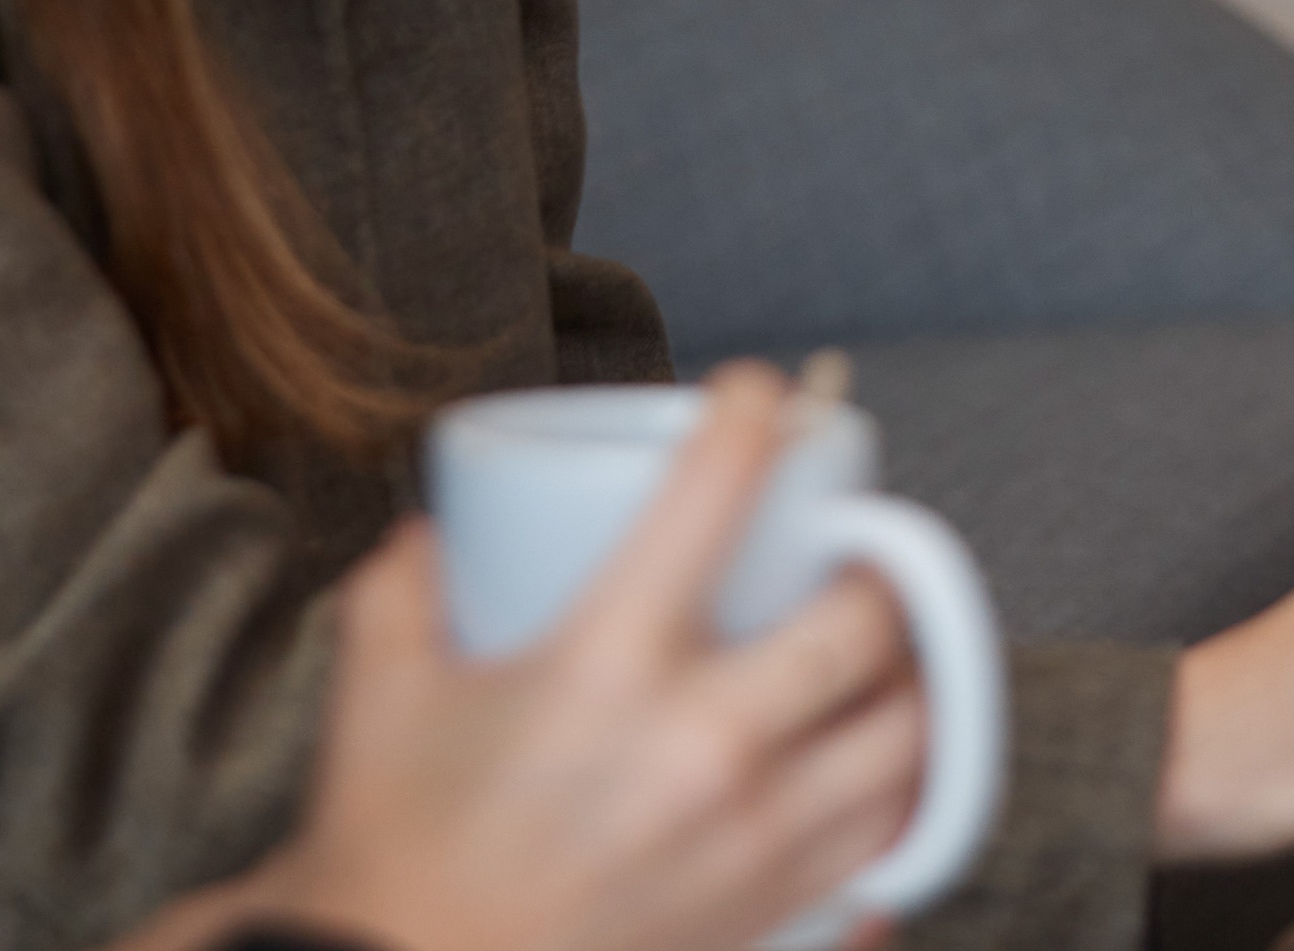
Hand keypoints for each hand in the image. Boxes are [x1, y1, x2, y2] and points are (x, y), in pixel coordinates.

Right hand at [153, 364, 933, 950]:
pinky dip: (901, 802)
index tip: (759, 395)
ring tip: (886, 657)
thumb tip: (436, 534)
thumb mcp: (379, 694)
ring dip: (913, 686)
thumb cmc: (388, 849)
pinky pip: (884, 852)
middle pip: (862, 628)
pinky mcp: (762, 922)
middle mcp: (701, 750)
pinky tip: (880, 770)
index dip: (752, 419)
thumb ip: (402, 592)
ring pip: (904, 744)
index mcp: (607, 668)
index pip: (714, 498)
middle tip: (854, 551)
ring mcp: (746, 846)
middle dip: (878, 571)